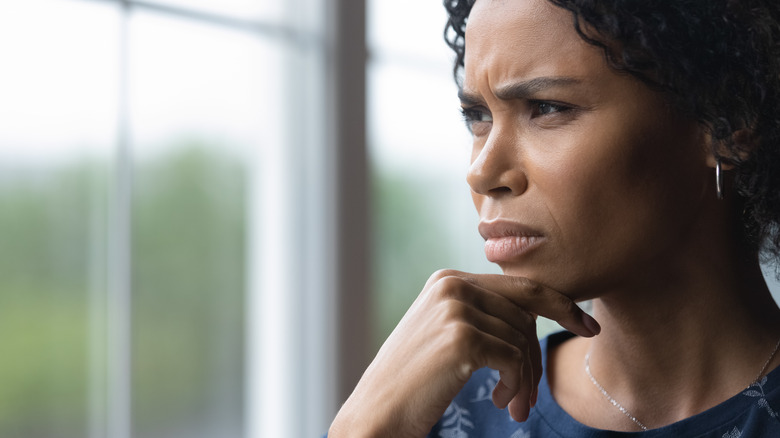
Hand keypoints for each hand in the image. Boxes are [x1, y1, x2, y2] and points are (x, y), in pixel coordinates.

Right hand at [328, 269, 599, 437]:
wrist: (377, 414)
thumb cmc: (413, 384)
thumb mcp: (444, 336)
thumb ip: (481, 315)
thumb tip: (537, 314)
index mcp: (447, 280)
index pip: (519, 286)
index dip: (560, 304)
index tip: (588, 325)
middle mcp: (451, 285)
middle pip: (526, 313)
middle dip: (536, 356)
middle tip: (530, 396)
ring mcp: (455, 309)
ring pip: (523, 339)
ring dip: (524, 379)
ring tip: (510, 405)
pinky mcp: (461, 338)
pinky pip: (515, 358)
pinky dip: (515, 385)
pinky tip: (499, 402)